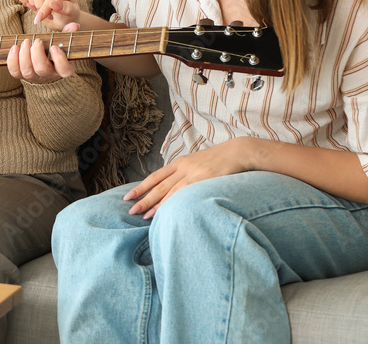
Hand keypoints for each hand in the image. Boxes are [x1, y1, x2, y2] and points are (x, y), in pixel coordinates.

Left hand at [6, 38, 74, 84]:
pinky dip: (12, 60)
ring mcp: (34, 78)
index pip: (64, 70)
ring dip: (24, 55)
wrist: (44, 68)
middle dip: (37, 53)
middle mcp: (48, 76)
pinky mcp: (22, 76)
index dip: (59, 59)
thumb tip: (74, 25)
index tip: (54, 47)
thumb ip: (68, 35)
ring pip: (27, 71)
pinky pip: (15, 72)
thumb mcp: (63, 44)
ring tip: (26, 42)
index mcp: (63, 69)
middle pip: (42, 69)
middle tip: (37, 41)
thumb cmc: (54, 53)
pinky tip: (15, 48)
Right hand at [16, 0, 80, 30]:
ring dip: (30, 1)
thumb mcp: (71, 14)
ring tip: (38, 10)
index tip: (41, 19)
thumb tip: (53, 4)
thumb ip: (66, 9)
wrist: (62, 18)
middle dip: (37, 3)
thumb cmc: (68, 16)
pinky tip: (30, 5)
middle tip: (43, 15)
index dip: (45, 7)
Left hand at [123, 138, 254, 217]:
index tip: (128, 196)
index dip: (141, 186)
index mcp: (180, 162)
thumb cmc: (220, 160)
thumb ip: (186, 173)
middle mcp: (183, 167)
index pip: (156, 176)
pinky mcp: (204, 180)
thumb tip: (175, 188)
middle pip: (158, 185)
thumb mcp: (198, 163)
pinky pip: (185, 194)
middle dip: (143, 198)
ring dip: (156, 205)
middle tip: (130, 209)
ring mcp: (193, 174)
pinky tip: (166, 212)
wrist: (238, 151)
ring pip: (169, 191)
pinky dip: (174, 203)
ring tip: (144, 216)